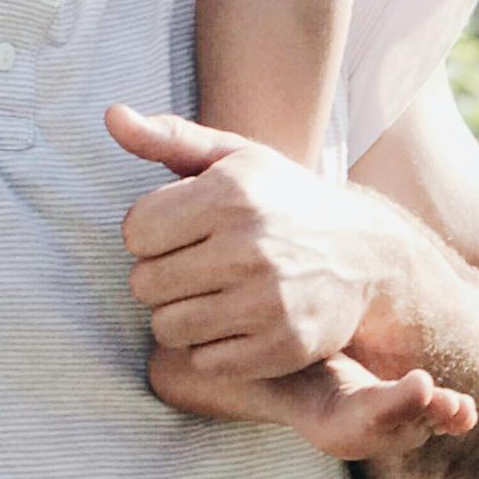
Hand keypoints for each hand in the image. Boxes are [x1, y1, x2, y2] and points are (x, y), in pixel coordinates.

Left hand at [107, 104, 388, 376]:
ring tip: (209, 295)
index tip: (177, 231)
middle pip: (144, 284)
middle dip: (159, 276)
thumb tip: (111, 116)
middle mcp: (250, 247)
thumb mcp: (233, 156)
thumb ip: (168, 137)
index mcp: (231, 194)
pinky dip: (212, 347)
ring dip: (179, 315)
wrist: (367, 253)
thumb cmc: (284, 198)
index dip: (149, 232)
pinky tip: (235, 322)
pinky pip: (205, 361)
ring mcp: (269, 302)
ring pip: (167, 327)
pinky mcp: (284, 346)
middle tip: (193, 266)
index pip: (135, 232)